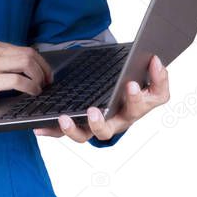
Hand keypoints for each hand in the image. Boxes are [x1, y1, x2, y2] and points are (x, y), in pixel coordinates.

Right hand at [0, 36, 52, 114]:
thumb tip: (14, 70)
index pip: (22, 48)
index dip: (38, 62)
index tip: (44, 74)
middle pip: (29, 54)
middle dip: (44, 69)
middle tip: (48, 82)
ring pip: (27, 63)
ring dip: (40, 77)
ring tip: (41, 89)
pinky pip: (17, 80)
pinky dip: (30, 87)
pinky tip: (32, 93)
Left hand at [33, 53, 169, 142]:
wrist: (120, 95)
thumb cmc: (133, 88)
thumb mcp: (149, 80)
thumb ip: (158, 73)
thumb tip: (156, 61)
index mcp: (135, 108)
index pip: (143, 105)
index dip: (139, 97)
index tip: (131, 84)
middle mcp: (117, 121)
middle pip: (109, 129)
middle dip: (101, 121)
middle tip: (95, 109)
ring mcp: (98, 126)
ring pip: (87, 135)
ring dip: (75, 129)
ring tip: (65, 118)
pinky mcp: (80, 125)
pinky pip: (65, 132)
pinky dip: (52, 130)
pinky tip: (39, 127)